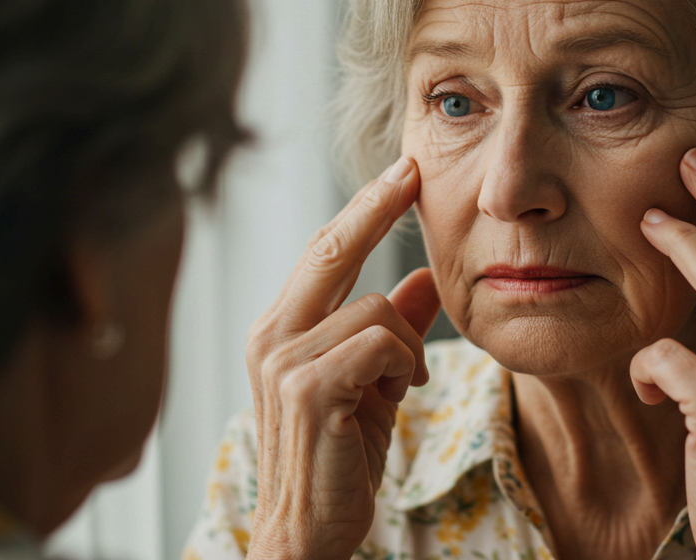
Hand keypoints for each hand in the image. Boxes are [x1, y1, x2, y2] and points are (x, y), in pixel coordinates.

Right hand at [245, 157, 442, 559]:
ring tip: (407, 381)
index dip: (362, 209)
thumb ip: (390, 329)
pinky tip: (402, 391)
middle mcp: (271, 336)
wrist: (308, 532)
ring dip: (409, 342)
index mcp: (280, 329)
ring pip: (374, 307)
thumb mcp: (372, 382)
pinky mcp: (310, 389)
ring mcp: (284, 361)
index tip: (400, 172)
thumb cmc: (338, 458)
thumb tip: (424, 279)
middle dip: (376, 207)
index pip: (322, 251)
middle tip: (412, 173)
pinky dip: (405, 362)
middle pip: (331, 248)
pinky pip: (382, 341)